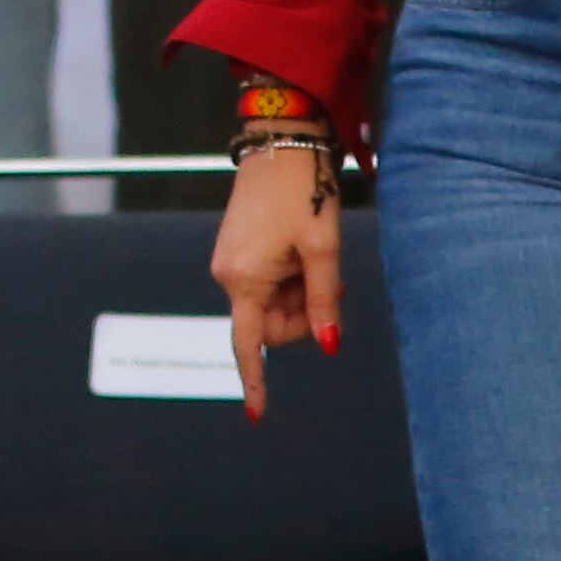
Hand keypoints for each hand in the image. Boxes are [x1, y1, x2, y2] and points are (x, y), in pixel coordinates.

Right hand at [208, 139, 342, 416]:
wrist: (281, 145)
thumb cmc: (304, 193)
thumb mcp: (324, 250)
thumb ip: (324, 302)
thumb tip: (328, 345)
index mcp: (243, 278)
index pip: (249, 344)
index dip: (255, 380)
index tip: (257, 416)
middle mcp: (227, 273)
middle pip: (268, 325)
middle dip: (303, 316)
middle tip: (332, 284)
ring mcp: (230, 261)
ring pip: (271, 303)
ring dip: (299, 293)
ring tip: (316, 255)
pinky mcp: (237, 249)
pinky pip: (266, 282)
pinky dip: (291, 277)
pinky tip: (302, 249)